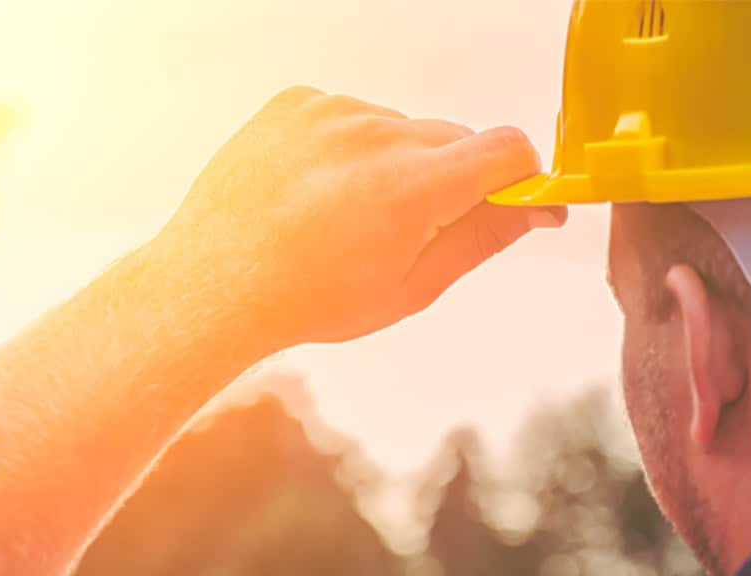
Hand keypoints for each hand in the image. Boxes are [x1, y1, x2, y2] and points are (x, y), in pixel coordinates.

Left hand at [152, 86, 565, 347]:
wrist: (214, 284)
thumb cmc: (310, 299)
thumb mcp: (412, 287)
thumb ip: (481, 239)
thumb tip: (536, 209)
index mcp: (414, 187)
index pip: (508, 149)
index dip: (522, 176)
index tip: (516, 201)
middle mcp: (377, 134)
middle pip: (455, 139)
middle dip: (454, 178)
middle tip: (414, 229)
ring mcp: (333, 112)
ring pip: (402, 128)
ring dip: (398, 162)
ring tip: (350, 215)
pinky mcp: (298, 102)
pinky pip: (352, 115)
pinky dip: (350, 146)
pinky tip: (319, 192)